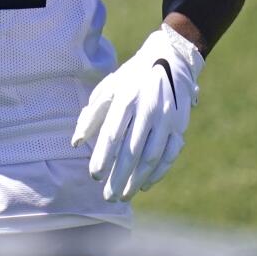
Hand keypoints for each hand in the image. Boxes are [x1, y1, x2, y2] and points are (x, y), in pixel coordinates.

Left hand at [71, 23, 204, 201]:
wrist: (169, 59)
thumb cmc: (131, 78)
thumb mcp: (109, 88)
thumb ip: (92, 115)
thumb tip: (77, 143)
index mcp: (126, 99)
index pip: (112, 135)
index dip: (103, 158)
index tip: (94, 176)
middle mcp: (148, 109)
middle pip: (131, 151)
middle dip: (119, 177)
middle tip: (108, 196)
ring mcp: (166, 118)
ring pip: (152, 157)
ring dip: (137, 179)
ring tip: (124, 195)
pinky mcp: (180, 125)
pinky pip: (170, 154)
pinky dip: (159, 172)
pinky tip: (145, 184)